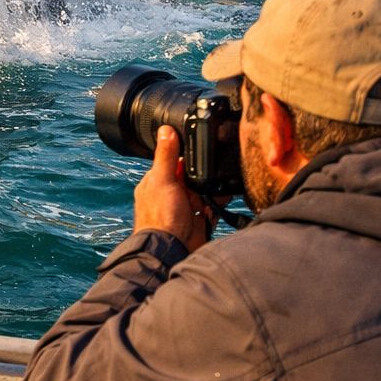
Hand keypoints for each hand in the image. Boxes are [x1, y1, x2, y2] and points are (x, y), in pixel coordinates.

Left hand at [133, 125, 215, 251]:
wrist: (170, 251)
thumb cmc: (160, 217)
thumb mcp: (162, 180)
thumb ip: (165, 156)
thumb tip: (165, 129)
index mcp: (157, 182)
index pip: (174, 162)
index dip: (188, 157)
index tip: (203, 148)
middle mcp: (170, 194)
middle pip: (192, 177)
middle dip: (204, 175)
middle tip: (216, 170)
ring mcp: (185, 208)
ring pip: (204, 191)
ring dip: (214, 190)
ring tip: (222, 187)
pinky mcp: (198, 220)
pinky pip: (212, 208)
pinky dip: (218, 205)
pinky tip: (223, 201)